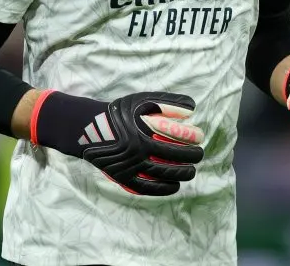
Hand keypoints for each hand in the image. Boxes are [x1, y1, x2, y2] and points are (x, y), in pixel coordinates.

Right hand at [31, 90, 203, 195]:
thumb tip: (192, 107)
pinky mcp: (123, 178)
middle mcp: (136, 152)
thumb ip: (167, 102)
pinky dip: (164, 189)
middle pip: (173, 160)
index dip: (192, 140)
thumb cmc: (119, 112)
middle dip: (191, 158)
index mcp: (142, 131)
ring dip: (182, 175)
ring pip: (163, 176)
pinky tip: (175, 186)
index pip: (176, 139)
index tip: (200, 139)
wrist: (89, 129)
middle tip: (199, 155)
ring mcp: (129, 167)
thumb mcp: (141, 100)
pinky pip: (147, 188)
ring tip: (190, 171)